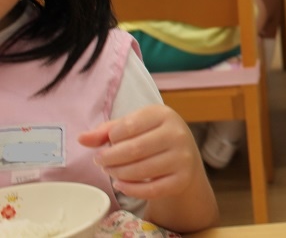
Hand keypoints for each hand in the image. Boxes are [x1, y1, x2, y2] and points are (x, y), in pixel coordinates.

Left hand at [78, 105, 204, 200]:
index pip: (128, 126)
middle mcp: (177, 134)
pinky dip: (130, 190)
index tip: (106, 144)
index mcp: (164, 114)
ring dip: (117, 174)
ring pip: (140, 170)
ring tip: (110, 171)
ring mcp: (182, 157)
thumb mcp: (133, 127)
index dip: (111, 138)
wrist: (185, 157)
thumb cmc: (152, 137)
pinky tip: (121, 184)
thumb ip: (106, 131)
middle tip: (100, 162)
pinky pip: (150, 190)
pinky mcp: (182, 179)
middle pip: (134, 149)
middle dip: (109, 158)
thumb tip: (81, 138)